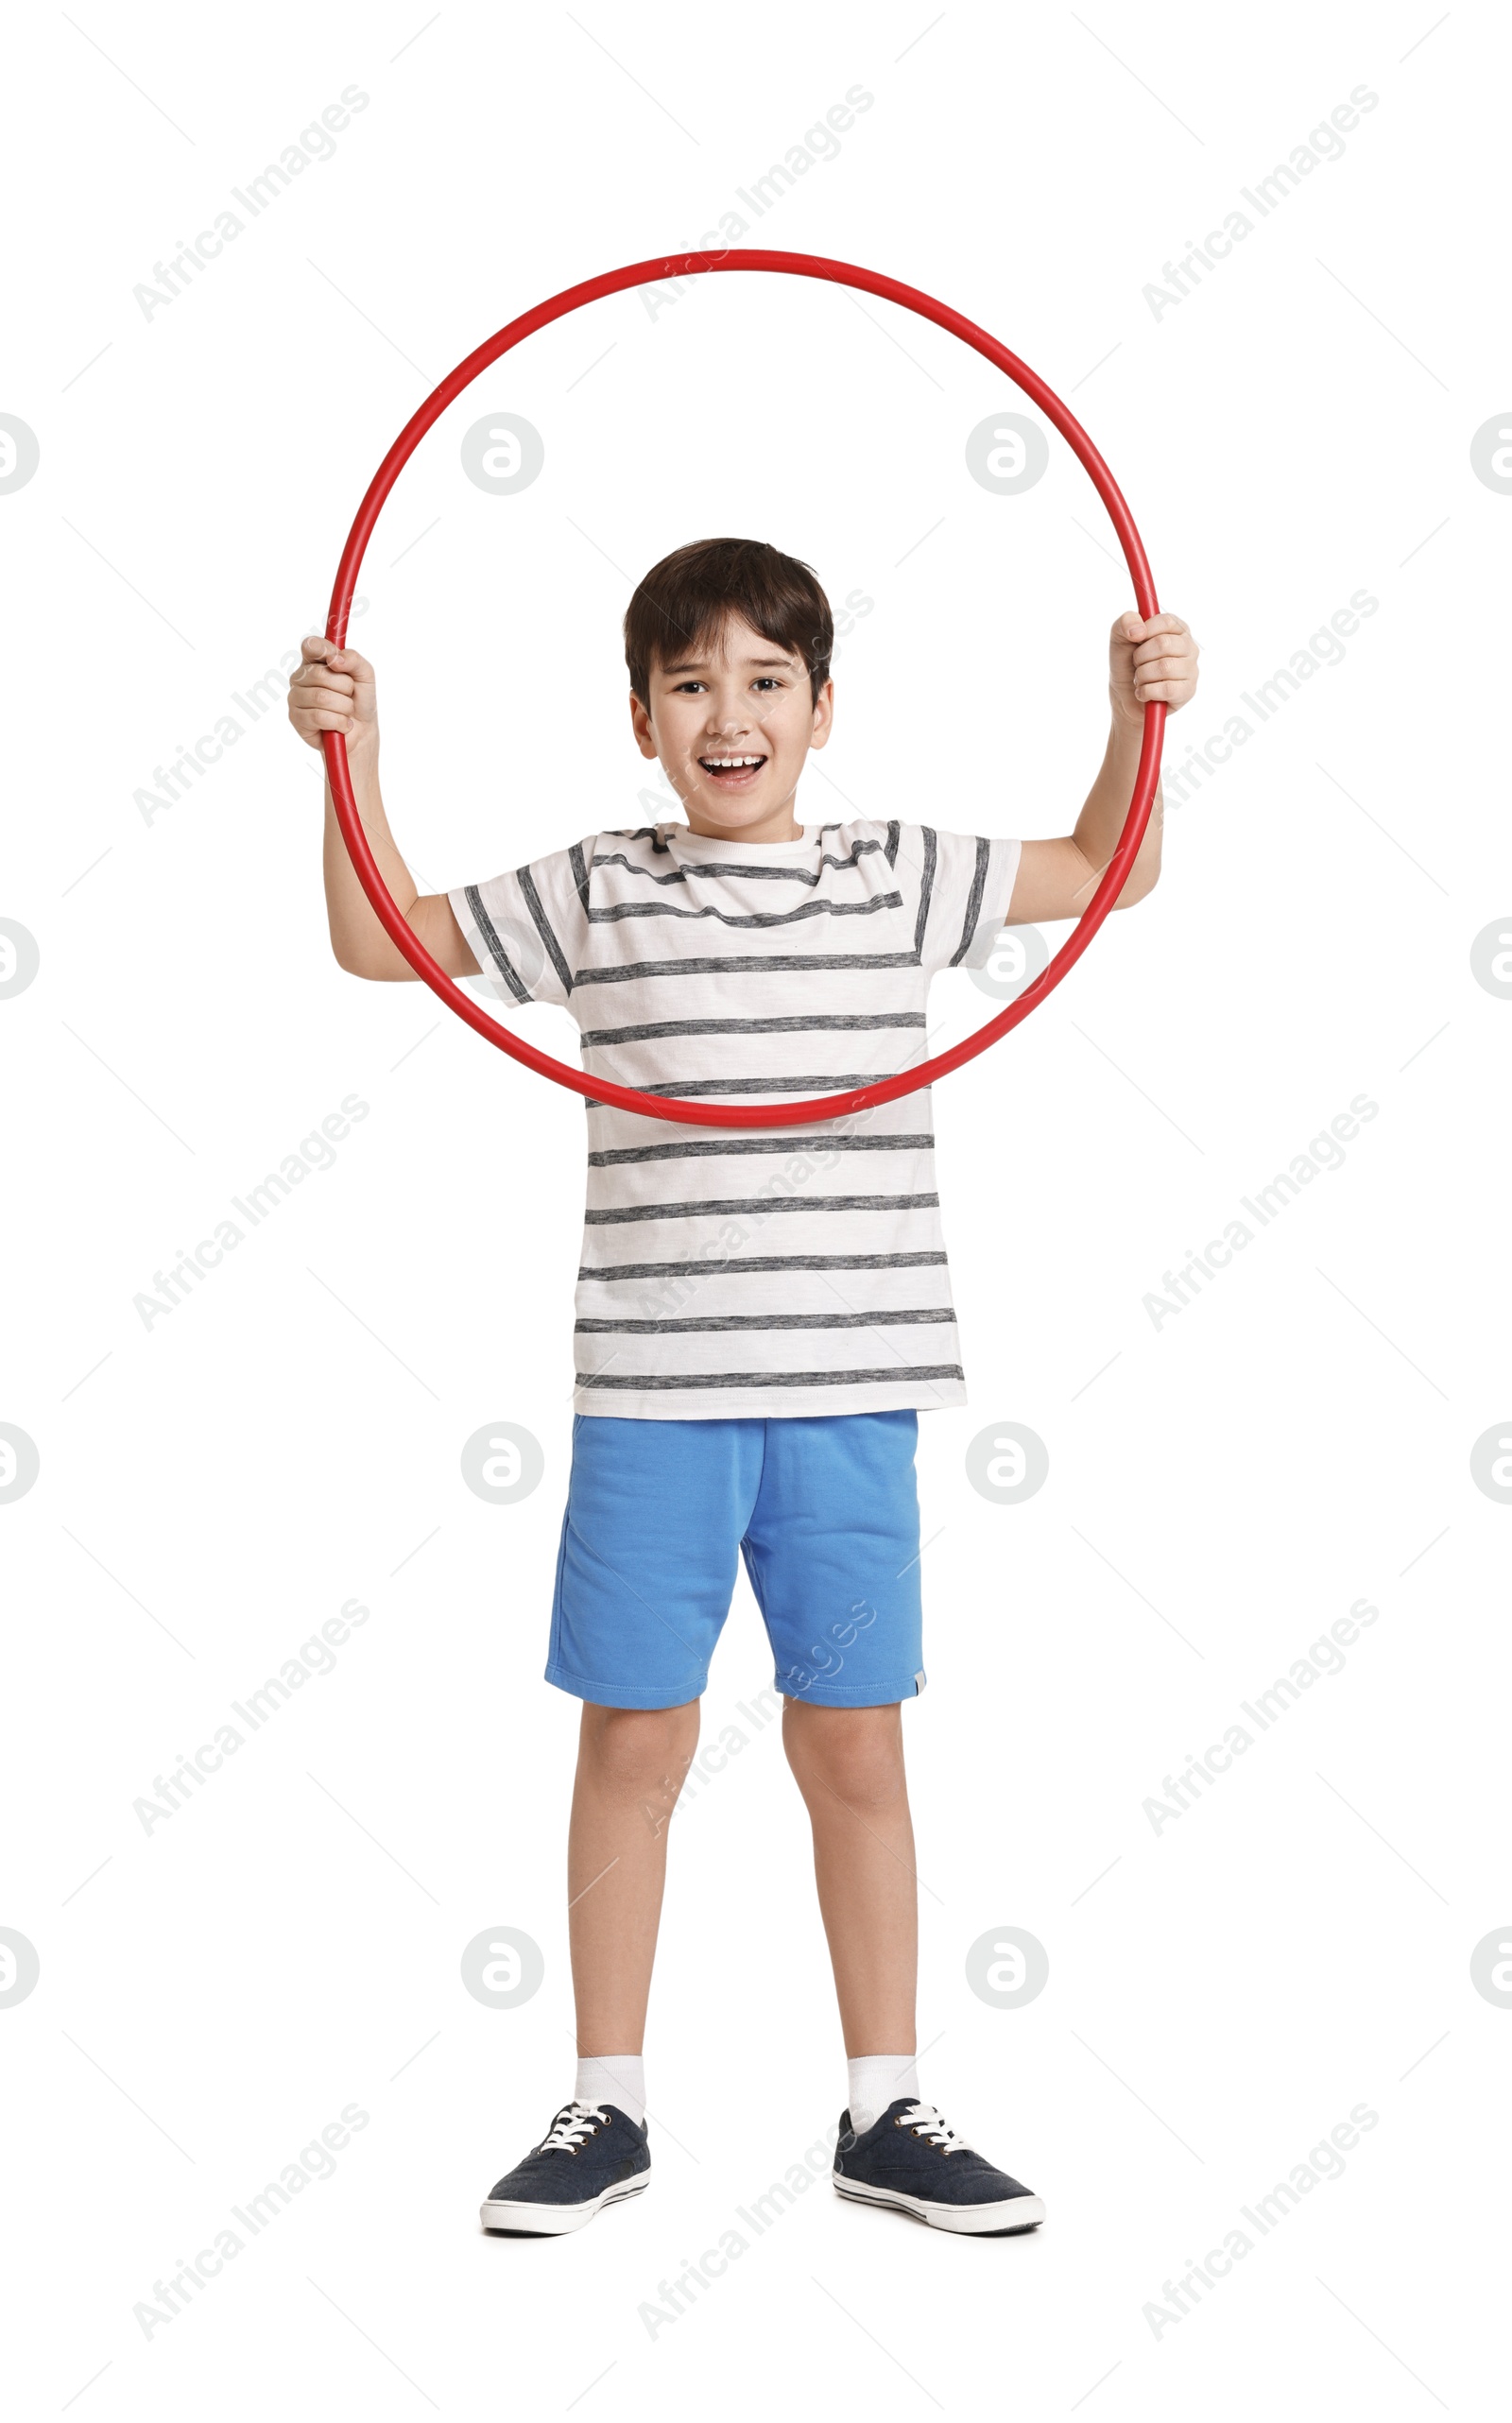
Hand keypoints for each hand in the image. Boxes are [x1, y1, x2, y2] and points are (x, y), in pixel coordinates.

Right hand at [288, 636, 378, 768]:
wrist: (362, 731)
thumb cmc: (360, 700)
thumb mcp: (365, 675)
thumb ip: (354, 660)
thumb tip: (335, 659)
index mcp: (314, 661)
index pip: (310, 646)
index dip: (324, 650)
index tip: (337, 659)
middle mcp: (300, 677)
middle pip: (319, 674)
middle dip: (344, 687)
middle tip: (349, 696)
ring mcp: (295, 697)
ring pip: (320, 697)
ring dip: (344, 707)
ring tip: (346, 712)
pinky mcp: (296, 719)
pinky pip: (318, 716)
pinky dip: (339, 722)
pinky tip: (342, 725)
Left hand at [1109, 611, 1197, 724]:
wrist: (1124, 698)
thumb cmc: (1127, 664)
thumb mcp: (1119, 638)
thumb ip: (1125, 622)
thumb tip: (1139, 630)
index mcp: (1177, 629)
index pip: (1166, 621)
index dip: (1146, 631)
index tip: (1135, 640)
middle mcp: (1189, 647)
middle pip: (1164, 644)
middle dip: (1140, 657)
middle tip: (1137, 664)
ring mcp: (1191, 669)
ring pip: (1165, 667)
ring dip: (1142, 676)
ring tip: (1140, 679)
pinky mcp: (1188, 691)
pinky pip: (1167, 689)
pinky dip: (1146, 692)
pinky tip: (1143, 693)